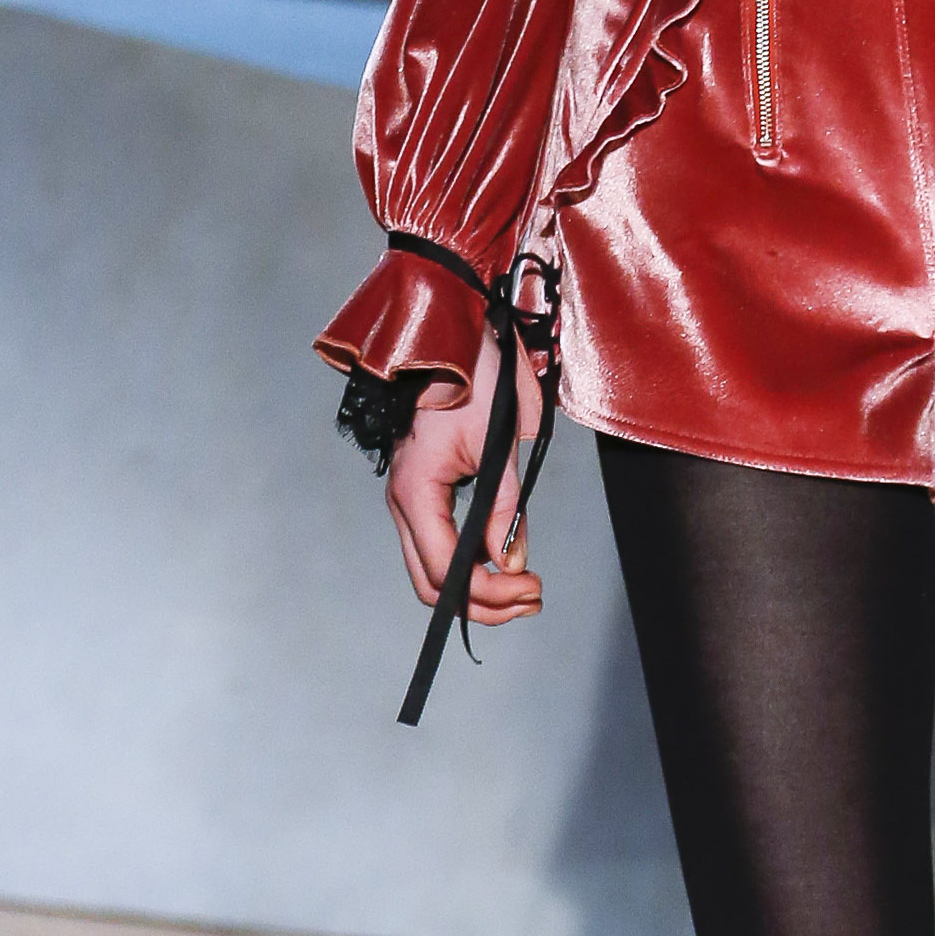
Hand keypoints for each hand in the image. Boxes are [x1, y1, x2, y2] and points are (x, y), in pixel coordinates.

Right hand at [385, 328, 545, 629]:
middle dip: (482, 603)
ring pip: (430, 570)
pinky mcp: (421, 491)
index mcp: (415, 490)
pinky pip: (437, 544)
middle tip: (531, 597)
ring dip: (475, 588)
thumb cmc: (474, 375)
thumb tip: (512, 562)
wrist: (452, 332)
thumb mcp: (499, 442)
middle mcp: (402, 502)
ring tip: (523, 586)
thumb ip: (505, 507)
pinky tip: (500, 558)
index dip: (490, 594)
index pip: (446, 572)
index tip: (532, 587)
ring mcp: (408, 498)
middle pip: (431, 584)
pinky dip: (467, 564)